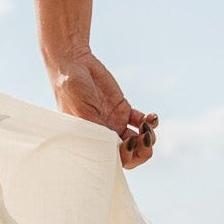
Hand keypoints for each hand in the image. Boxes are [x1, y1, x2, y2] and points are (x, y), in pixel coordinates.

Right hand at [45, 44, 156, 169]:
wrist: (73, 64)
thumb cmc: (71, 89)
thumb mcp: (82, 111)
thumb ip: (97, 129)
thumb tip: (113, 148)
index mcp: (93, 140)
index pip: (113, 160)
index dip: (127, 156)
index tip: (130, 142)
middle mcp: (105, 135)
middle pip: (130, 154)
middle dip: (143, 151)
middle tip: (147, 138)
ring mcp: (115, 123)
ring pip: (139, 139)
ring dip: (149, 136)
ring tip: (148, 124)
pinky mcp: (123, 109)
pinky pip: (141, 121)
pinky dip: (150, 122)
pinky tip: (152, 116)